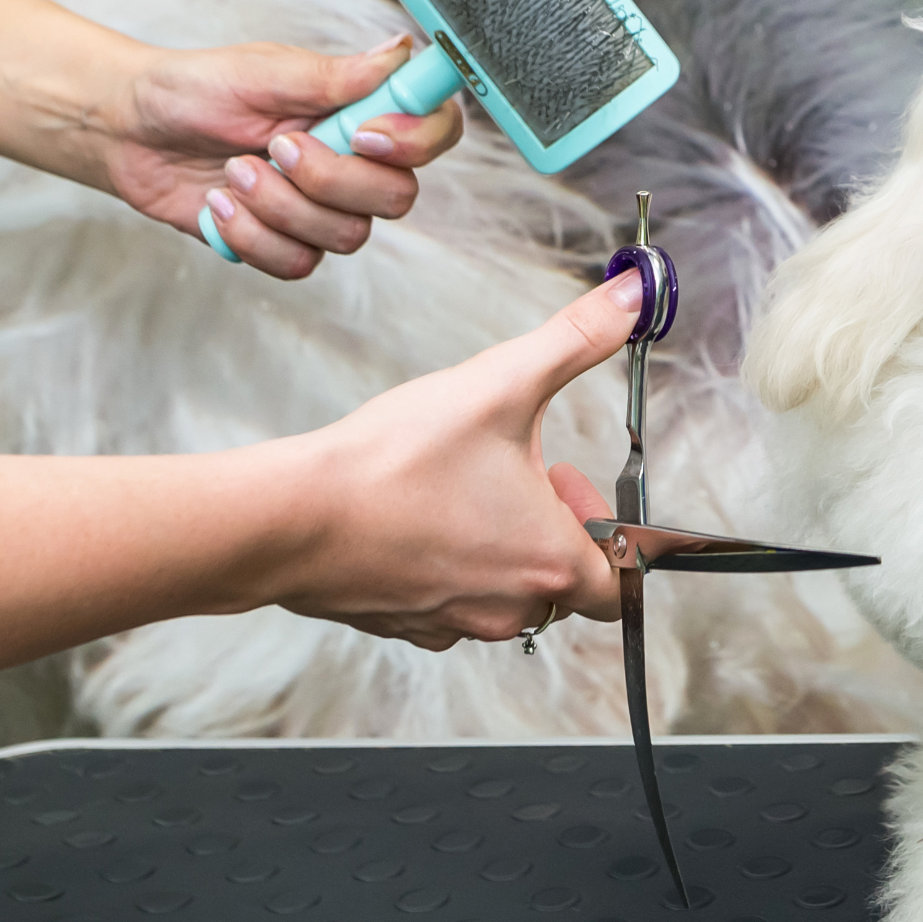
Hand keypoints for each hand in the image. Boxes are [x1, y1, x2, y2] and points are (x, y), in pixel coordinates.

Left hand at [113, 35, 463, 277]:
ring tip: (233, 171)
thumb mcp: (265, 72)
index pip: (435, 131)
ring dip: (279, 205)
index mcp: (361, 111)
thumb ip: (337, 74)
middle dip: (329, 179)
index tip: (364, 132)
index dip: (416, 141)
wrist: (130, 132)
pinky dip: (252, 236)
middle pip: (397, 197)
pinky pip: (300, 262)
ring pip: (347, 236)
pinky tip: (221, 203)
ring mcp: (324, 207)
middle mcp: (356, 162)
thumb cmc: (196, 89)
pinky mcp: (288, 242)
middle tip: (275, 145)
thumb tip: (402, 51)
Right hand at [266, 269, 642, 648]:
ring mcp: (453, 623)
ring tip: (466, 488)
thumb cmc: (394, 464)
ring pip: (507, 596)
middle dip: (554, 527)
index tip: (568, 479)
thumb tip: (632, 298)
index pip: (621, 581)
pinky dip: (451, 567)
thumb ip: (576, 339)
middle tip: (520, 474)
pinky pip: (452, 605)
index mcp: (549, 563)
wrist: (290, 517)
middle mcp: (509, 609)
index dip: (608, 529)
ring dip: (503, 547)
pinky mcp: (405, 623)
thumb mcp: (501, 384)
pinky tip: (421, 517)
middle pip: (565, 586)